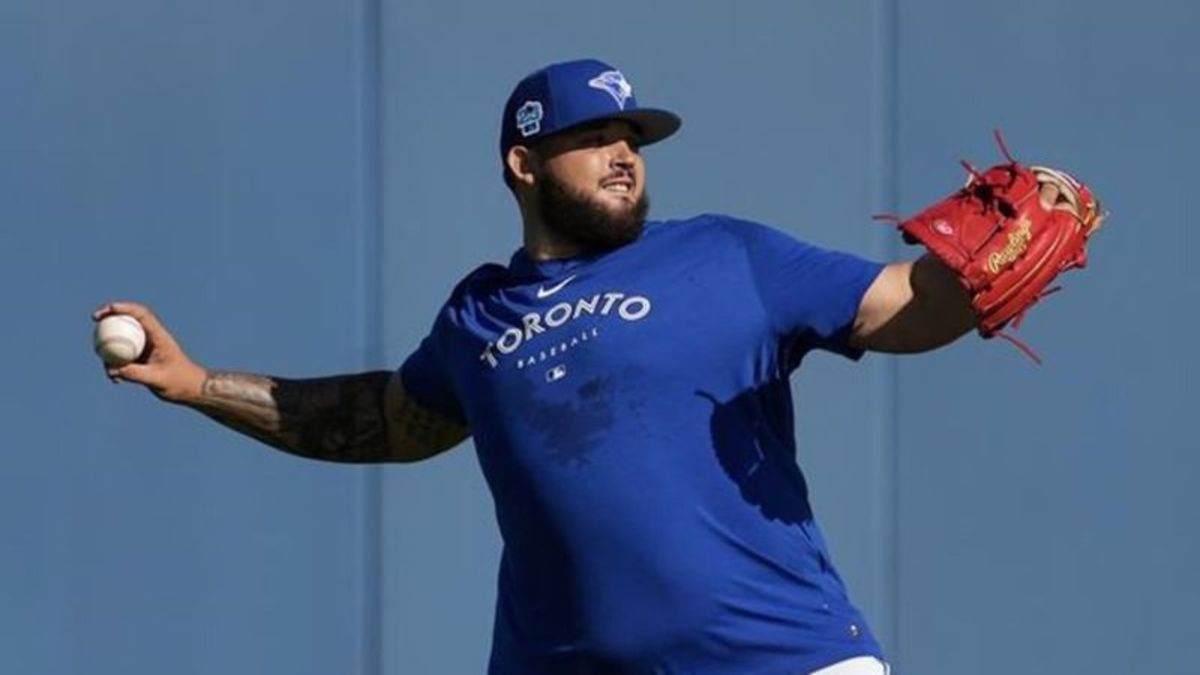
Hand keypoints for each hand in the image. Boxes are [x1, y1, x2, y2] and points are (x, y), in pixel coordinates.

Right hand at [92, 301, 207, 403]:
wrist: (191, 390)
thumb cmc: (180, 382)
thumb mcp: (157, 378)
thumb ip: (135, 373)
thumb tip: (111, 369)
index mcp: (159, 336)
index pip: (142, 315)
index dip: (124, 308)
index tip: (108, 310)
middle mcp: (151, 339)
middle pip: (129, 322)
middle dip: (111, 317)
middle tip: (94, 319)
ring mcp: (146, 348)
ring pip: (123, 340)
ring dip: (110, 348)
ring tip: (108, 369)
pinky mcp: (142, 359)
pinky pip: (124, 357)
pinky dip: (116, 365)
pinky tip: (116, 380)